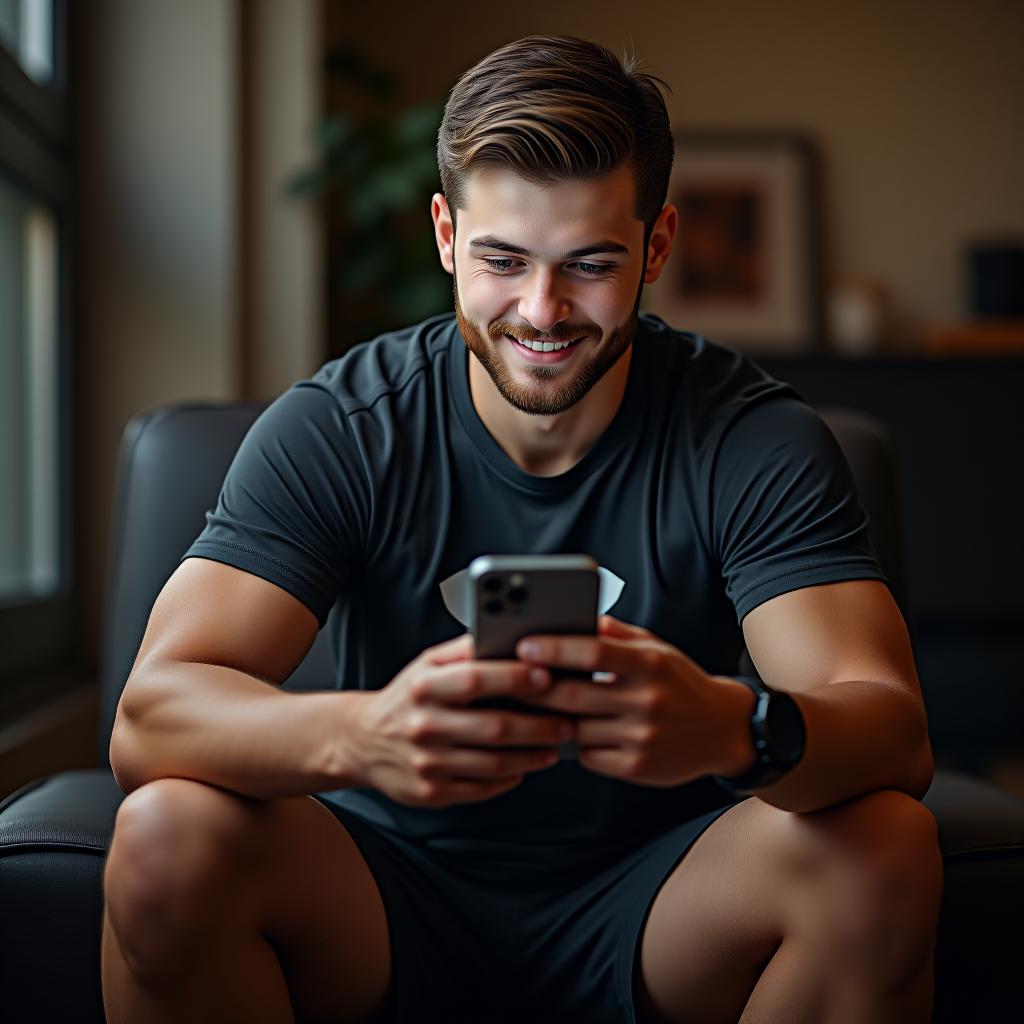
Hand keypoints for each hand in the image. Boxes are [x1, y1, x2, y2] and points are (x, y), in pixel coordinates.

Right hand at [345, 633, 576, 807]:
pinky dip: (511, 777)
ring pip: (494, 763)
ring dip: (533, 755)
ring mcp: (427, 763)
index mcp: (424, 687)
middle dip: (539, 725)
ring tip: (556, 743)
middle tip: (569, 720)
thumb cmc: (409, 696)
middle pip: (493, 727)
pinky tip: (527, 765)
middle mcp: (423, 725)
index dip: (514, 677)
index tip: (548, 674)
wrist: (362, 740)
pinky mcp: (431, 793)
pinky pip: (483, 787)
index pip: (475, 679)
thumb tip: (509, 634)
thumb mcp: (427, 664)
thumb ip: (465, 650)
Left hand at [514, 615, 752, 786]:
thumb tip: (573, 617)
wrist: (723, 729)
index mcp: (650, 664)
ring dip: (550, 718)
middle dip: (535, 687)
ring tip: (530, 705)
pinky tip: (573, 730)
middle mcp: (648, 701)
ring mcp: (642, 738)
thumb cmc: (678, 681)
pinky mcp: (637, 768)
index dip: (554, 649)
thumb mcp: (655, 648)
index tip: (523, 645)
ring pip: (575, 728)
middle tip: (509, 679)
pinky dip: (575, 742)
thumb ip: (615, 633)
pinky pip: (587, 754)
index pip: (593, 653)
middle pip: (574, 695)